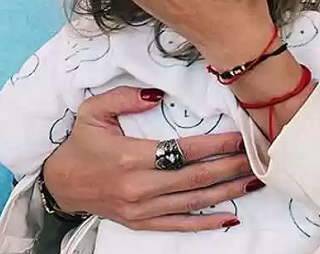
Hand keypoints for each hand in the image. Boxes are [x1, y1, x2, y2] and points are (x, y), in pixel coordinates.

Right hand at [43, 86, 258, 231]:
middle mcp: (140, 186)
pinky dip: (206, 223)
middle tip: (258, 157)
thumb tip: (157, 93)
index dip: (216, 145)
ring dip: (227, 192)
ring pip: (194, 202)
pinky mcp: (141, 222)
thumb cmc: (81, 145)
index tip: (240, 137)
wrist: (60, 184)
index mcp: (131, 157)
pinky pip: (179, 225)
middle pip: (196, 178)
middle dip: (231, 167)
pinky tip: (230, 216)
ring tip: (253, 180)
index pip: (184, 151)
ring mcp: (142, 209)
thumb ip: (124, 97)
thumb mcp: (93, 112)